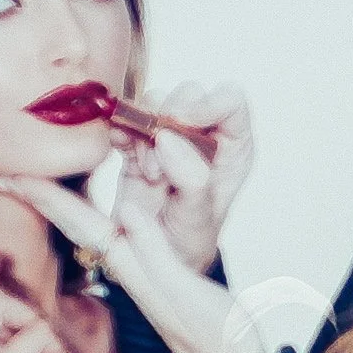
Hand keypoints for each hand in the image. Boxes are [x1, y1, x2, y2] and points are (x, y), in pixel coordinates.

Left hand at [0, 165, 266, 352]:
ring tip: (39, 181)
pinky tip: (103, 211)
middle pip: (74, 222)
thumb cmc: (216, 337)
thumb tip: (128, 209)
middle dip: (41, 194)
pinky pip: (119, 237)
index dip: (38, 193)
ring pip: (92, 228)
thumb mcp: (183, 290)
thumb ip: (155, 251)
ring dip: (64, 203)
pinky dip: (101, 217)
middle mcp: (128, 266)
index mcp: (129, 264)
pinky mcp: (159, 279)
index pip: (75, 220)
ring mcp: (142, 274)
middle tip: (3, 169)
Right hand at [128, 81, 253, 272]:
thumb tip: (169, 138)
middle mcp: (205, 136)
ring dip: (145, 133)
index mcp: (233, 147)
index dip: (207, 103)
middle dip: (170, 122)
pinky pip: (126, 118)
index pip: (230, 101)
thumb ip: (191, 179)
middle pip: (189, 95)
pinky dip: (120, 130)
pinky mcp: (139, 144)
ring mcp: (171, 136)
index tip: (182, 121)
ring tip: (149, 174)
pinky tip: (120, 150)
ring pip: (156, 103)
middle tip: (162, 164)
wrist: (156, 257)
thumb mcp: (198, 218)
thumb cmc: (190, 238)